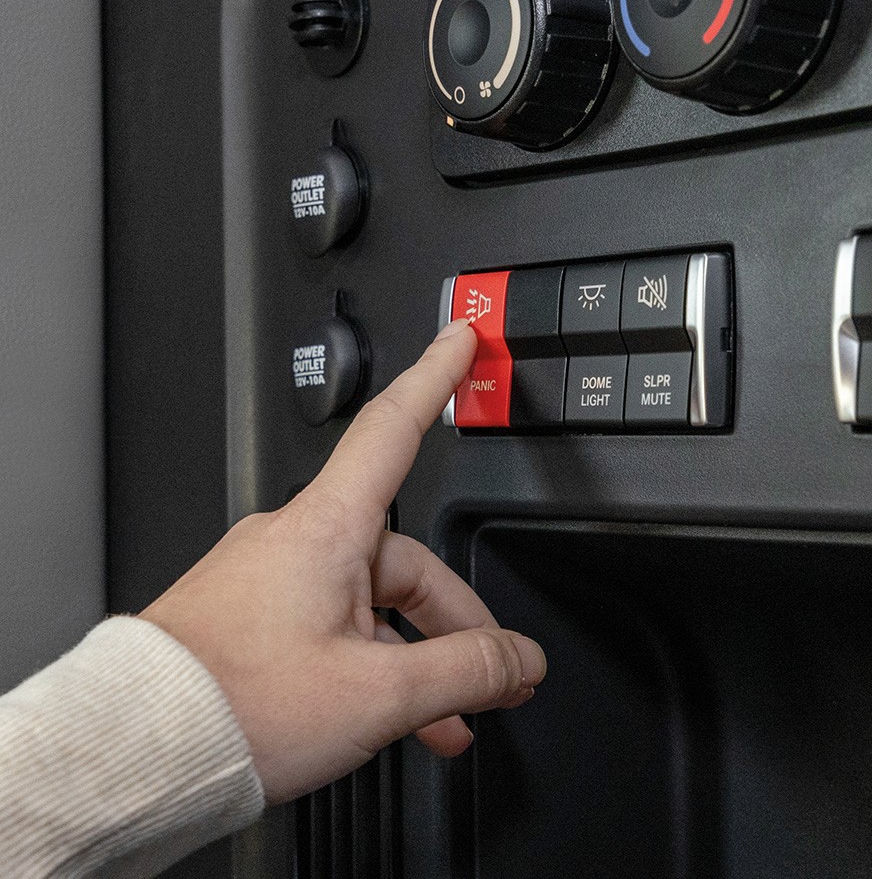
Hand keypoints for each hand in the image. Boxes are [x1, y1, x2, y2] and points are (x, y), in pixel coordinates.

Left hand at [139, 319, 545, 803]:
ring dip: (418, 657)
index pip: (394, 426)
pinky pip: (336, 626)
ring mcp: (274, 578)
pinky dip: (374, 665)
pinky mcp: (255, 616)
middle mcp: (298, 539)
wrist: (135, 753)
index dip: (436, 376)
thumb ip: (463, 670)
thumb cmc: (231, 704)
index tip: (460, 340)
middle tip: (494, 677)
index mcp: (326, 528)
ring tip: (447, 718)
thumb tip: (516, 660)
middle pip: (406, 557)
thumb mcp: (376, 692)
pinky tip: (393, 716)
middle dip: (456, 621)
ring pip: (373, 603)